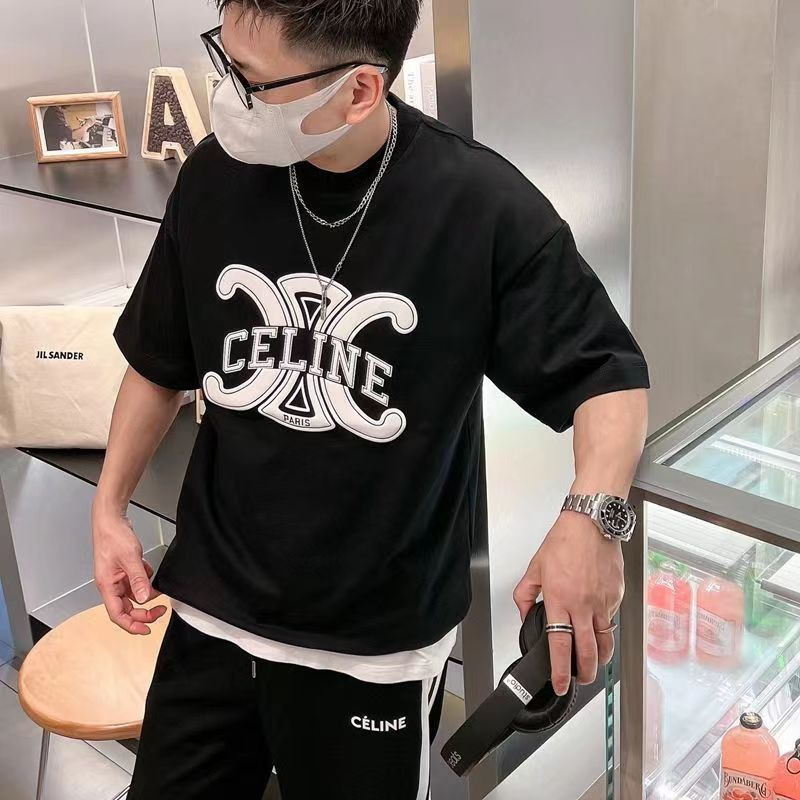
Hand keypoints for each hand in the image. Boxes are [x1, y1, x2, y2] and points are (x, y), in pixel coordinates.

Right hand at [91, 506, 166, 633]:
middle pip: (126, 608)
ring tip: (158, 591)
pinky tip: (149, 573)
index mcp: (107, 585)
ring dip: (145, 595)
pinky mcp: (123, 570)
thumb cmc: (112, 536)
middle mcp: (110, 584)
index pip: (117, 614)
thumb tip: (144, 597)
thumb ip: (138, 578)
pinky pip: (135, 582)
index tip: (146, 629)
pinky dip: (144, 581)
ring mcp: (116, 578)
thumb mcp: (130, 558)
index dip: (131, 625)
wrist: (110, 520)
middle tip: (161, 610)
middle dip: (143, 612)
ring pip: (132, 595)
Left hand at [513, 511, 622, 694]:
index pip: (560, 644)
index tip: (559, 683)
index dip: (560, 669)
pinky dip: (605, 627)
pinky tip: (598, 625)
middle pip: (588, 651)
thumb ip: (525, 594)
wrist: (591, 524)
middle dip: (585, 673)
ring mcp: (603, 602)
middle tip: (581, 680)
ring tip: (594, 663)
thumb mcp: (535, 567)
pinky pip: (611, 619)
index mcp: (559, 599)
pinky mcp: (617, 596)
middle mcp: (583, 605)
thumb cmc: (564, 541)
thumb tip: (524, 613)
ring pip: (605, 640)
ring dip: (600, 657)